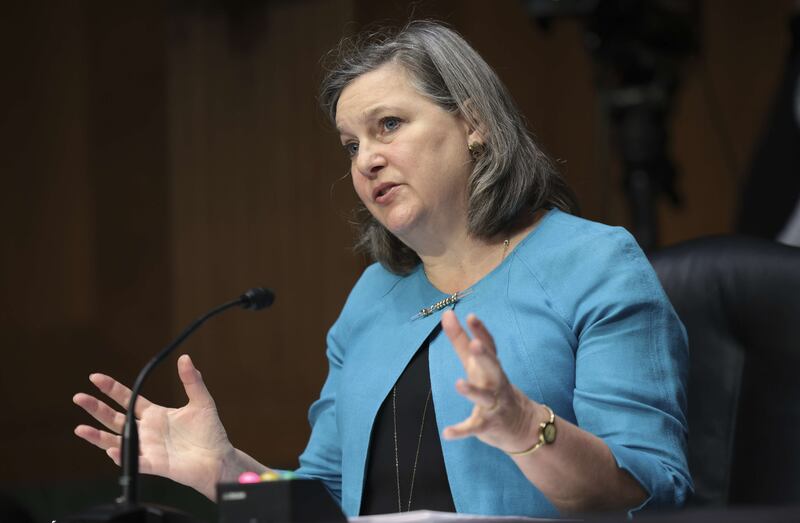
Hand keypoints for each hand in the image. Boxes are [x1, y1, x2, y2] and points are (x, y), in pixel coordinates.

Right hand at [73, 354, 234, 499]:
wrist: (219, 459)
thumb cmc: (210, 432)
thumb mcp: (201, 401)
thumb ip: (192, 381)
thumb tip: (185, 358)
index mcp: (155, 415)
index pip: (128, 399)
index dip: (111, 389)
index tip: (95, 378)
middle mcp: (146, 431)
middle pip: (115, 418)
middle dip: (96, 408)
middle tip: (79, 397)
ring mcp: (148, 448)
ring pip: (117, 441)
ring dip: (98, 436)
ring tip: (80, 429)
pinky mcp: (154, 465)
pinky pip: (134, 461)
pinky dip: (122, 456)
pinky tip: (111, 450)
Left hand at [440, 310, 541, 452]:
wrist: (523, 425)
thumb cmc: (493, 387)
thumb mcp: (476, 364)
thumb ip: (461, 340)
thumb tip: (447, 314)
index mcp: (492, 367)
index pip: (489, 346)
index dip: (481, 331)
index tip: (471, 316)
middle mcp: (496, 383)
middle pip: (493, 367)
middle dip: (485, 356)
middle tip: (475, 345)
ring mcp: (494, 404)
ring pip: (484, 397)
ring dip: (473, 391)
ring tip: (459, 384)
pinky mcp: (489, 425)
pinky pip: (474, 427)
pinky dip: (461, 431)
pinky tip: (447, 433)